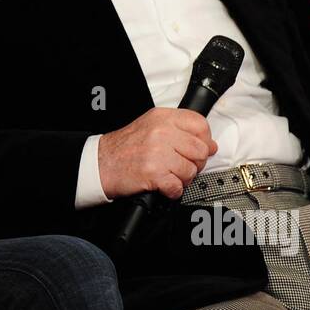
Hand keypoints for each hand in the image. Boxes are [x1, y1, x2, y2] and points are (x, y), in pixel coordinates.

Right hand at [97, 107, 216, 200]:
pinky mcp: (154, 173)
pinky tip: (163, 185)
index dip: (205, 140)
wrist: (100, 163)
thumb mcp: (150, 126)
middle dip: (195, 163)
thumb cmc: (123, 148)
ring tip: (169, 175)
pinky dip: (172, 191)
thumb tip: (209, 144)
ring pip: (191, 170)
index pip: (200, 124)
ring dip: (182, 179)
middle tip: (181, 165)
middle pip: (200, 150)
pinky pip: (178, 186)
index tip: (200, 148)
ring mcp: (158, 152)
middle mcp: (161, 132)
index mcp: (162, 118)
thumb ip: (179, 130)